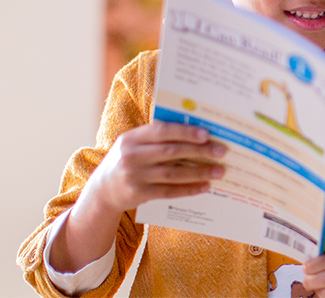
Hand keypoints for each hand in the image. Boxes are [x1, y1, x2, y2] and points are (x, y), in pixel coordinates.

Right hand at [51, 122, 225, 272]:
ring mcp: (134, 176)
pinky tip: (205, 186)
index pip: (162, 131)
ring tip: (220, 171)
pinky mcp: (139, 194)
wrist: (102, 190)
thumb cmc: (128, 160)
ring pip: (173, 173)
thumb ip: (157, 137)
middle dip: (200, 151)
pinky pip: (169, 192)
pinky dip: (189, 189)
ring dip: (199, 172)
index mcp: (132, 137)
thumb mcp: (134, 144)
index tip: (207, 134)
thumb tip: (196, 133)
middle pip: (171, 152)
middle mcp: (132, 155)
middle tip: (222, 151)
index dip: (185, 132)